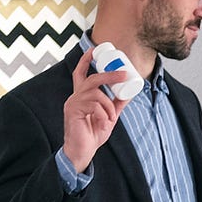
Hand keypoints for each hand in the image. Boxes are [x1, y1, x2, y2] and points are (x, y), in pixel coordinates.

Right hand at [61, 52, 129, 171]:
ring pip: (96, 94)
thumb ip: (116, 104)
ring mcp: (72, 103)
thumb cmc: (93, 134)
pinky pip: (93, 106)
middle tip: (125, 74)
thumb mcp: (109, 116)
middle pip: (92, 78)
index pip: (81, 73)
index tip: (94, 49)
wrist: (82, 151)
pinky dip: (103, 114)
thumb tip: (129, 93)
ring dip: (108, 106)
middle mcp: (75, 96)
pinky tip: (102, 123)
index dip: (86, 60)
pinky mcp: (72, 111)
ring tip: (110, 118)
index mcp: (82, 96)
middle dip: (110, 75)